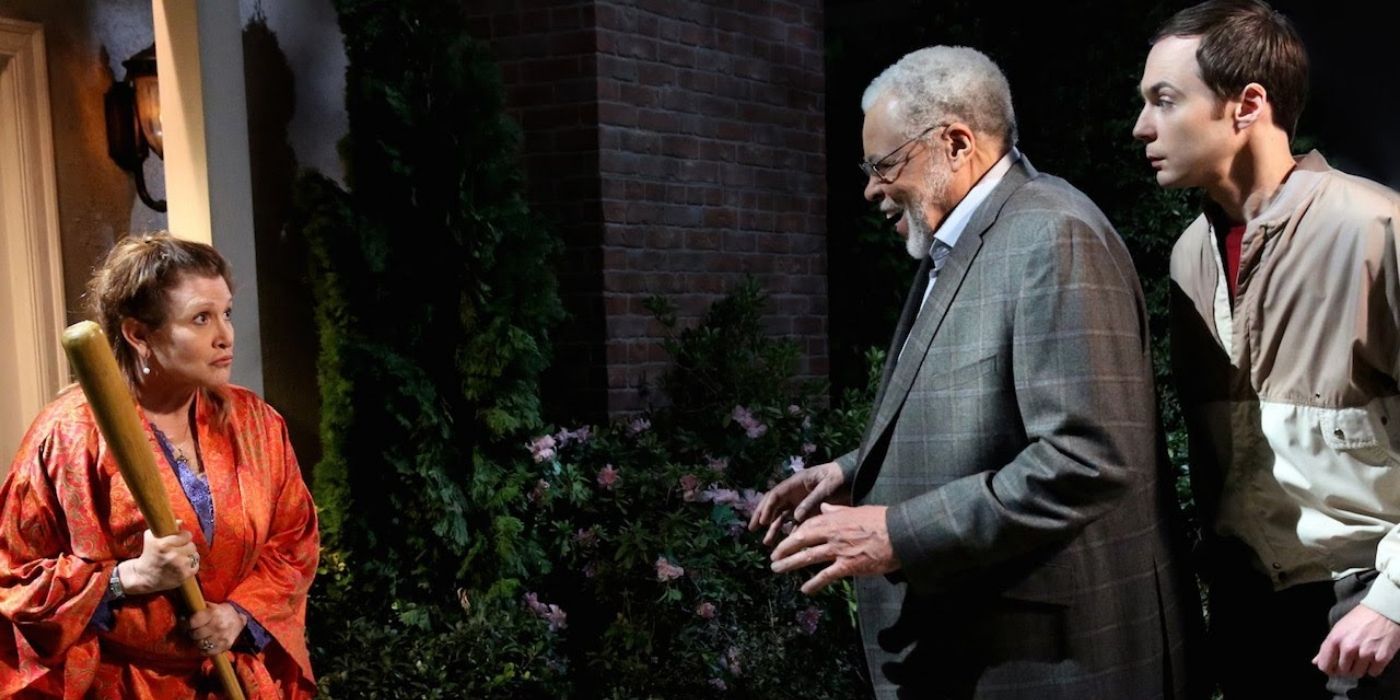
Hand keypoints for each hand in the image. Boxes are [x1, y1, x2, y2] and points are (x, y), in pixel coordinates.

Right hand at [118, 525, 198, 594]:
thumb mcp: (151, 538)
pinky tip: (181, 567)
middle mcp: (172, 555)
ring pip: (195, 555)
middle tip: (177, 551)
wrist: (145, 577)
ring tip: (179, 560)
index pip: (187, 535)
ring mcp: (179, 566)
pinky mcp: (184, 575)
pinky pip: (196, 566)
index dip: (183, 537)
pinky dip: (191, 566)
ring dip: (189, 557)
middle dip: (186, 547)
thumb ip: (163, 526)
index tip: (179, 540)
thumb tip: (180, 521)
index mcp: (164, 545)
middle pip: (192, 545)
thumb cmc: (149, 555)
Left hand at [188, 602, 247, 656]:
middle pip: (196, 635)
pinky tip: (205, 643)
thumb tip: (181, 617)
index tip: (184, 623)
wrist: (238, 620)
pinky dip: (203, 649)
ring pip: (200, 644)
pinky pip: (207, 652)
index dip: (185, 624)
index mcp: (214, 613)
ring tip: (199, 637)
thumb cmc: (220, 612)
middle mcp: (218, 625)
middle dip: (191, 633)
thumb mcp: (210, 606)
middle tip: (192, 631)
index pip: (193, 622)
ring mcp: (222, 637)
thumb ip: (197, 610)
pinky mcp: (225, 646)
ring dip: (197, 641)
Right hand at [748, 461, 848, 545]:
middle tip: (752, 529)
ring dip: (774, 528)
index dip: (767, 508)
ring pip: (782, 516)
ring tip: (766, 542)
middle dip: (762, 517)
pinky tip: (787, 544)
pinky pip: (796, 523)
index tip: (762, 522)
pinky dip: (791, 533)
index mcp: (796, 483)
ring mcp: (800, 502)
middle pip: (774, 505)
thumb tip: (796, 517)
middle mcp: (794, 493)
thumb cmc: (838, 477)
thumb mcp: (827, 486)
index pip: (776, 495)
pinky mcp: (809, 511)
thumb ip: (812, 501)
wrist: (853, 476)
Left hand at [769, 503, 898, 594]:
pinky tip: (805, 590)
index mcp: (834, 518)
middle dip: (784, 549)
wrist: (900, 534)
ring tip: (776, 569)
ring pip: (807, 557)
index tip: (786, 540)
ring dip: (789, 564)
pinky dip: (813, 583)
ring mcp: (838, 550)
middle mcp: (832, 533)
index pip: (807, 525)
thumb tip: (824, 507)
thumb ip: (838, 509)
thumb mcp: (857, 510)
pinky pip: (825, 576)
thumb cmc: (882, 520)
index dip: (794, 534)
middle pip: (800, 540)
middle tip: (773, 557)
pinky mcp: (848, 566)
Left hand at [1313, 604, 1399, 677]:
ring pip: (1358, 674)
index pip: (1324, 665)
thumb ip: (1327, 647)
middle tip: (1353, 659)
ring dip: (1360, 668)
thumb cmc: (1359, 619)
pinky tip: (1374, 657)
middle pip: (1342, 672)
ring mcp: (1365, 652)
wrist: (1383, 611)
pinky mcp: (1381, 657)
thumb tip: (1315, 662)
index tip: (1334, 668)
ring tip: (1364, 656)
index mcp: (1334, 639)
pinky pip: (1373, 672)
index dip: (1329, 669)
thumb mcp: (1338, 628)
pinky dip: (1374, 668)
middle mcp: (1348, 647)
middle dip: (1347, 668)